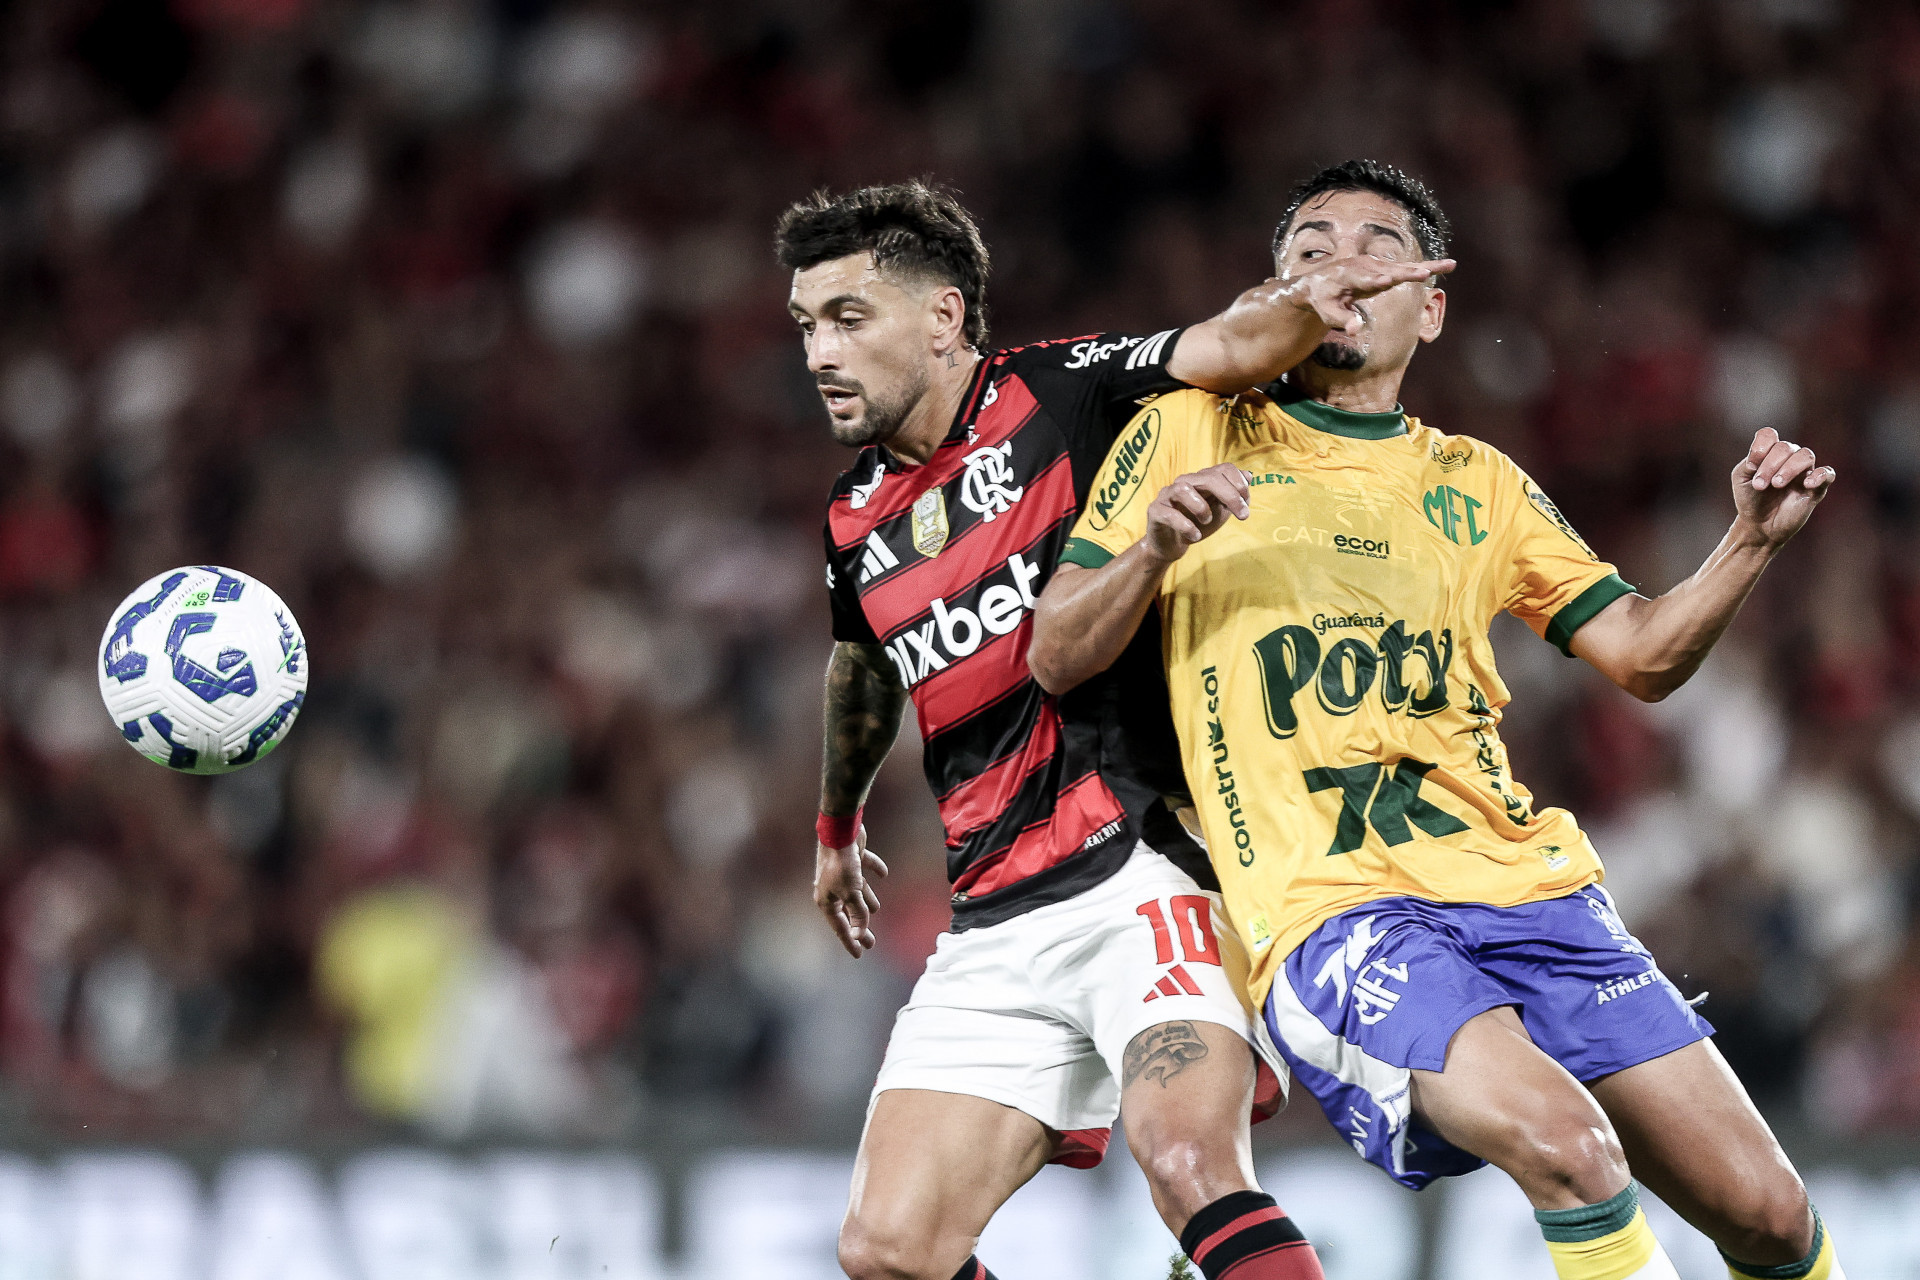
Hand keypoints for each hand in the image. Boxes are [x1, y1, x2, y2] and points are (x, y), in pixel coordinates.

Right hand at [814, 829, 887, 957]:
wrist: (840, 831)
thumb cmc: (842, 865)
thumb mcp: (852, 894)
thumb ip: (858, 914)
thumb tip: (860, 934)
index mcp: (827, 900)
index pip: (840, 927)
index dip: (850, 941)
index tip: (859, 954)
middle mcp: (831, 889)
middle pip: (848, 912)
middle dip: (860, 925)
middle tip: (871, 942)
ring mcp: (840, 874)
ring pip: (855, 892)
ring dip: (866, 899)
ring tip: (876, 908)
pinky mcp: (851, 859)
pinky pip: (863, 868)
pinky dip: (872, 870)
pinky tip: (883, 874)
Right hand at [1143, 464, 1252, 563]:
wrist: (1171, 545)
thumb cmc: (1197, 524)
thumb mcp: (1220, 511)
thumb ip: (1234, 495)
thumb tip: (1249, 476)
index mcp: (1201, 480)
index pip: (1223, 468)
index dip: (1238, 483)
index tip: (1247, 504)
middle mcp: (1184, 482)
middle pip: (1207, 477)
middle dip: (1229, 495)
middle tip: (1243, 516)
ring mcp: (1167, 495)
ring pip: (1184, 489)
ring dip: (1201, 507)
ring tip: (1207, 521)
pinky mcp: (1155, 510)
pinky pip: (1170, 514)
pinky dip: (1186, 526)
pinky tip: (1195, 536)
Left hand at [1287, 254, 1455, 335]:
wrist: (1317, 283)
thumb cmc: (1322, 301)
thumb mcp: (1327, 315)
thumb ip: (1342, 321)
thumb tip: (1356, 331)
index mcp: (1349, 277)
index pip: (1366, 280)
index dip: (1377, 281)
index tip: (1388, 281)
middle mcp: (1365, 267)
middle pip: (1391, 270)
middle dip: (1409, 272)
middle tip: (1425, 274)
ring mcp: (1376, 265)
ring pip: (1403, 267)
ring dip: (1426, 267)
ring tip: (1450, 265)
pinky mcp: (1384, 267)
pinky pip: (1406, 268)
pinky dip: (1425, 267)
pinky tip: (1447, 265)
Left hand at [1731, 427, 1835, 549]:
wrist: (1759, 525)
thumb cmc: (1750, 498)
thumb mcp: (1741, 479)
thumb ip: (1749, 463)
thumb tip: (1761, 458)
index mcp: (1769, 453)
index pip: (1769, 435)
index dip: (1761, 446)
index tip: (1751, 466)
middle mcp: (1788, 458)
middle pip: (1786, 447)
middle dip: (1770, 465)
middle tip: (1759, 485)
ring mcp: (1804, 472)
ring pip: (1806, 455)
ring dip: (1789, 468)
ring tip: (1776, 485)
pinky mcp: (1816, 488)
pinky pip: (1827, 473)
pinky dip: (1820, 475)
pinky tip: (1807, 483)